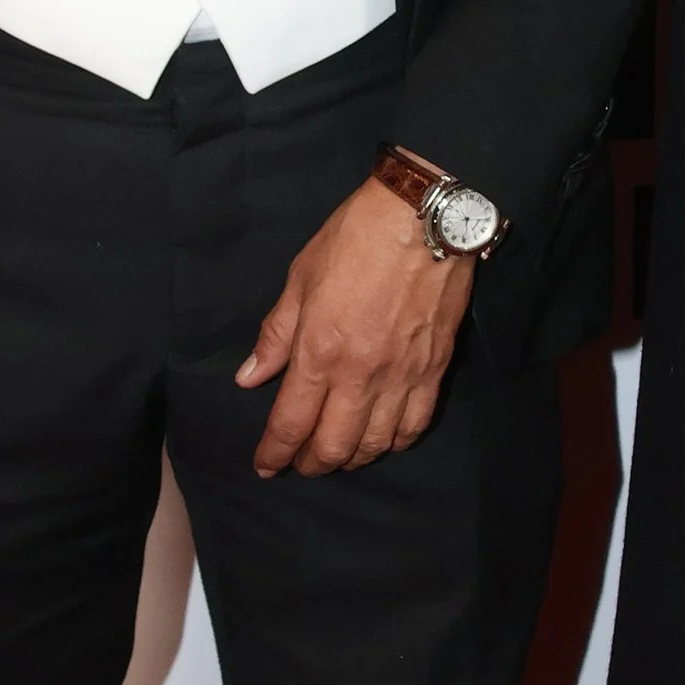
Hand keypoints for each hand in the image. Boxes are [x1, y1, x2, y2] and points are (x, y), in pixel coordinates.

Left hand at [237, 178, 474, 476]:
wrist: (425, 218)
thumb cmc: (355, 238)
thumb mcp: (301, 278)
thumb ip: (276, 334)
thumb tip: (250, 376)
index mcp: (319, 351)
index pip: (290, 422)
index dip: (275, 452)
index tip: (265, 466)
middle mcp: (359, 375)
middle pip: (333, 446)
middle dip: (311, 464)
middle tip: (300, 464)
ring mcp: (401, 376)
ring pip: (375, 445)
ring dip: (352, 460)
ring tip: (339, 456)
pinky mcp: (434, 370)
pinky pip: (414, 425)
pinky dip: (395, 443)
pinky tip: (384, 441)